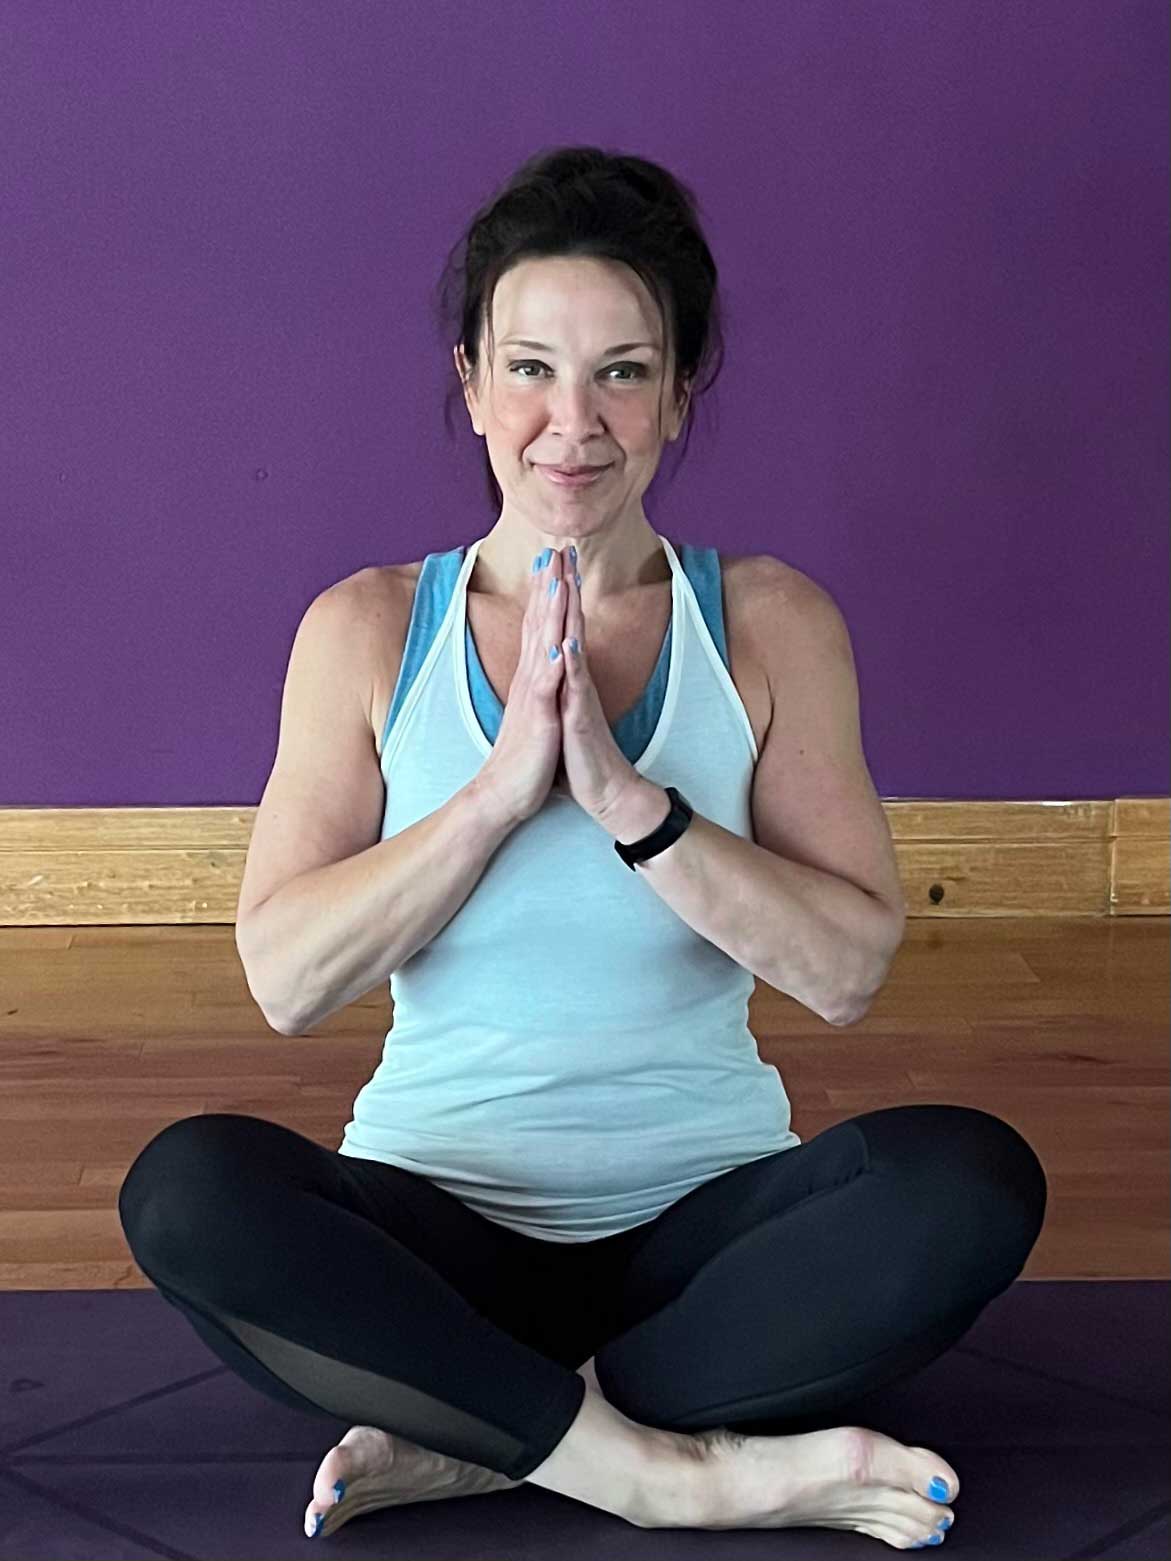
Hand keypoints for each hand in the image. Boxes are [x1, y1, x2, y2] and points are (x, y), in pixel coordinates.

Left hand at [556, 556, 641, 821]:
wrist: (606, 793)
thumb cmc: (584, 755)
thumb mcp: (566, 712)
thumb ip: (562, 686)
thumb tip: (557, 664)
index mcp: (570, 678)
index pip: (563, 626)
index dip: (556, 594)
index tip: (550, 559)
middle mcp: (577, 680)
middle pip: (571, 624)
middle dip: (566, 587)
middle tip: (562, 548)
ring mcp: (580, 698)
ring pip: (575, 647)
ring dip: (570, 614)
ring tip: (565, 580)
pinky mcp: (580, 720)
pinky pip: (576, 688)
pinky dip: (572, 664)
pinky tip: (568, 641)